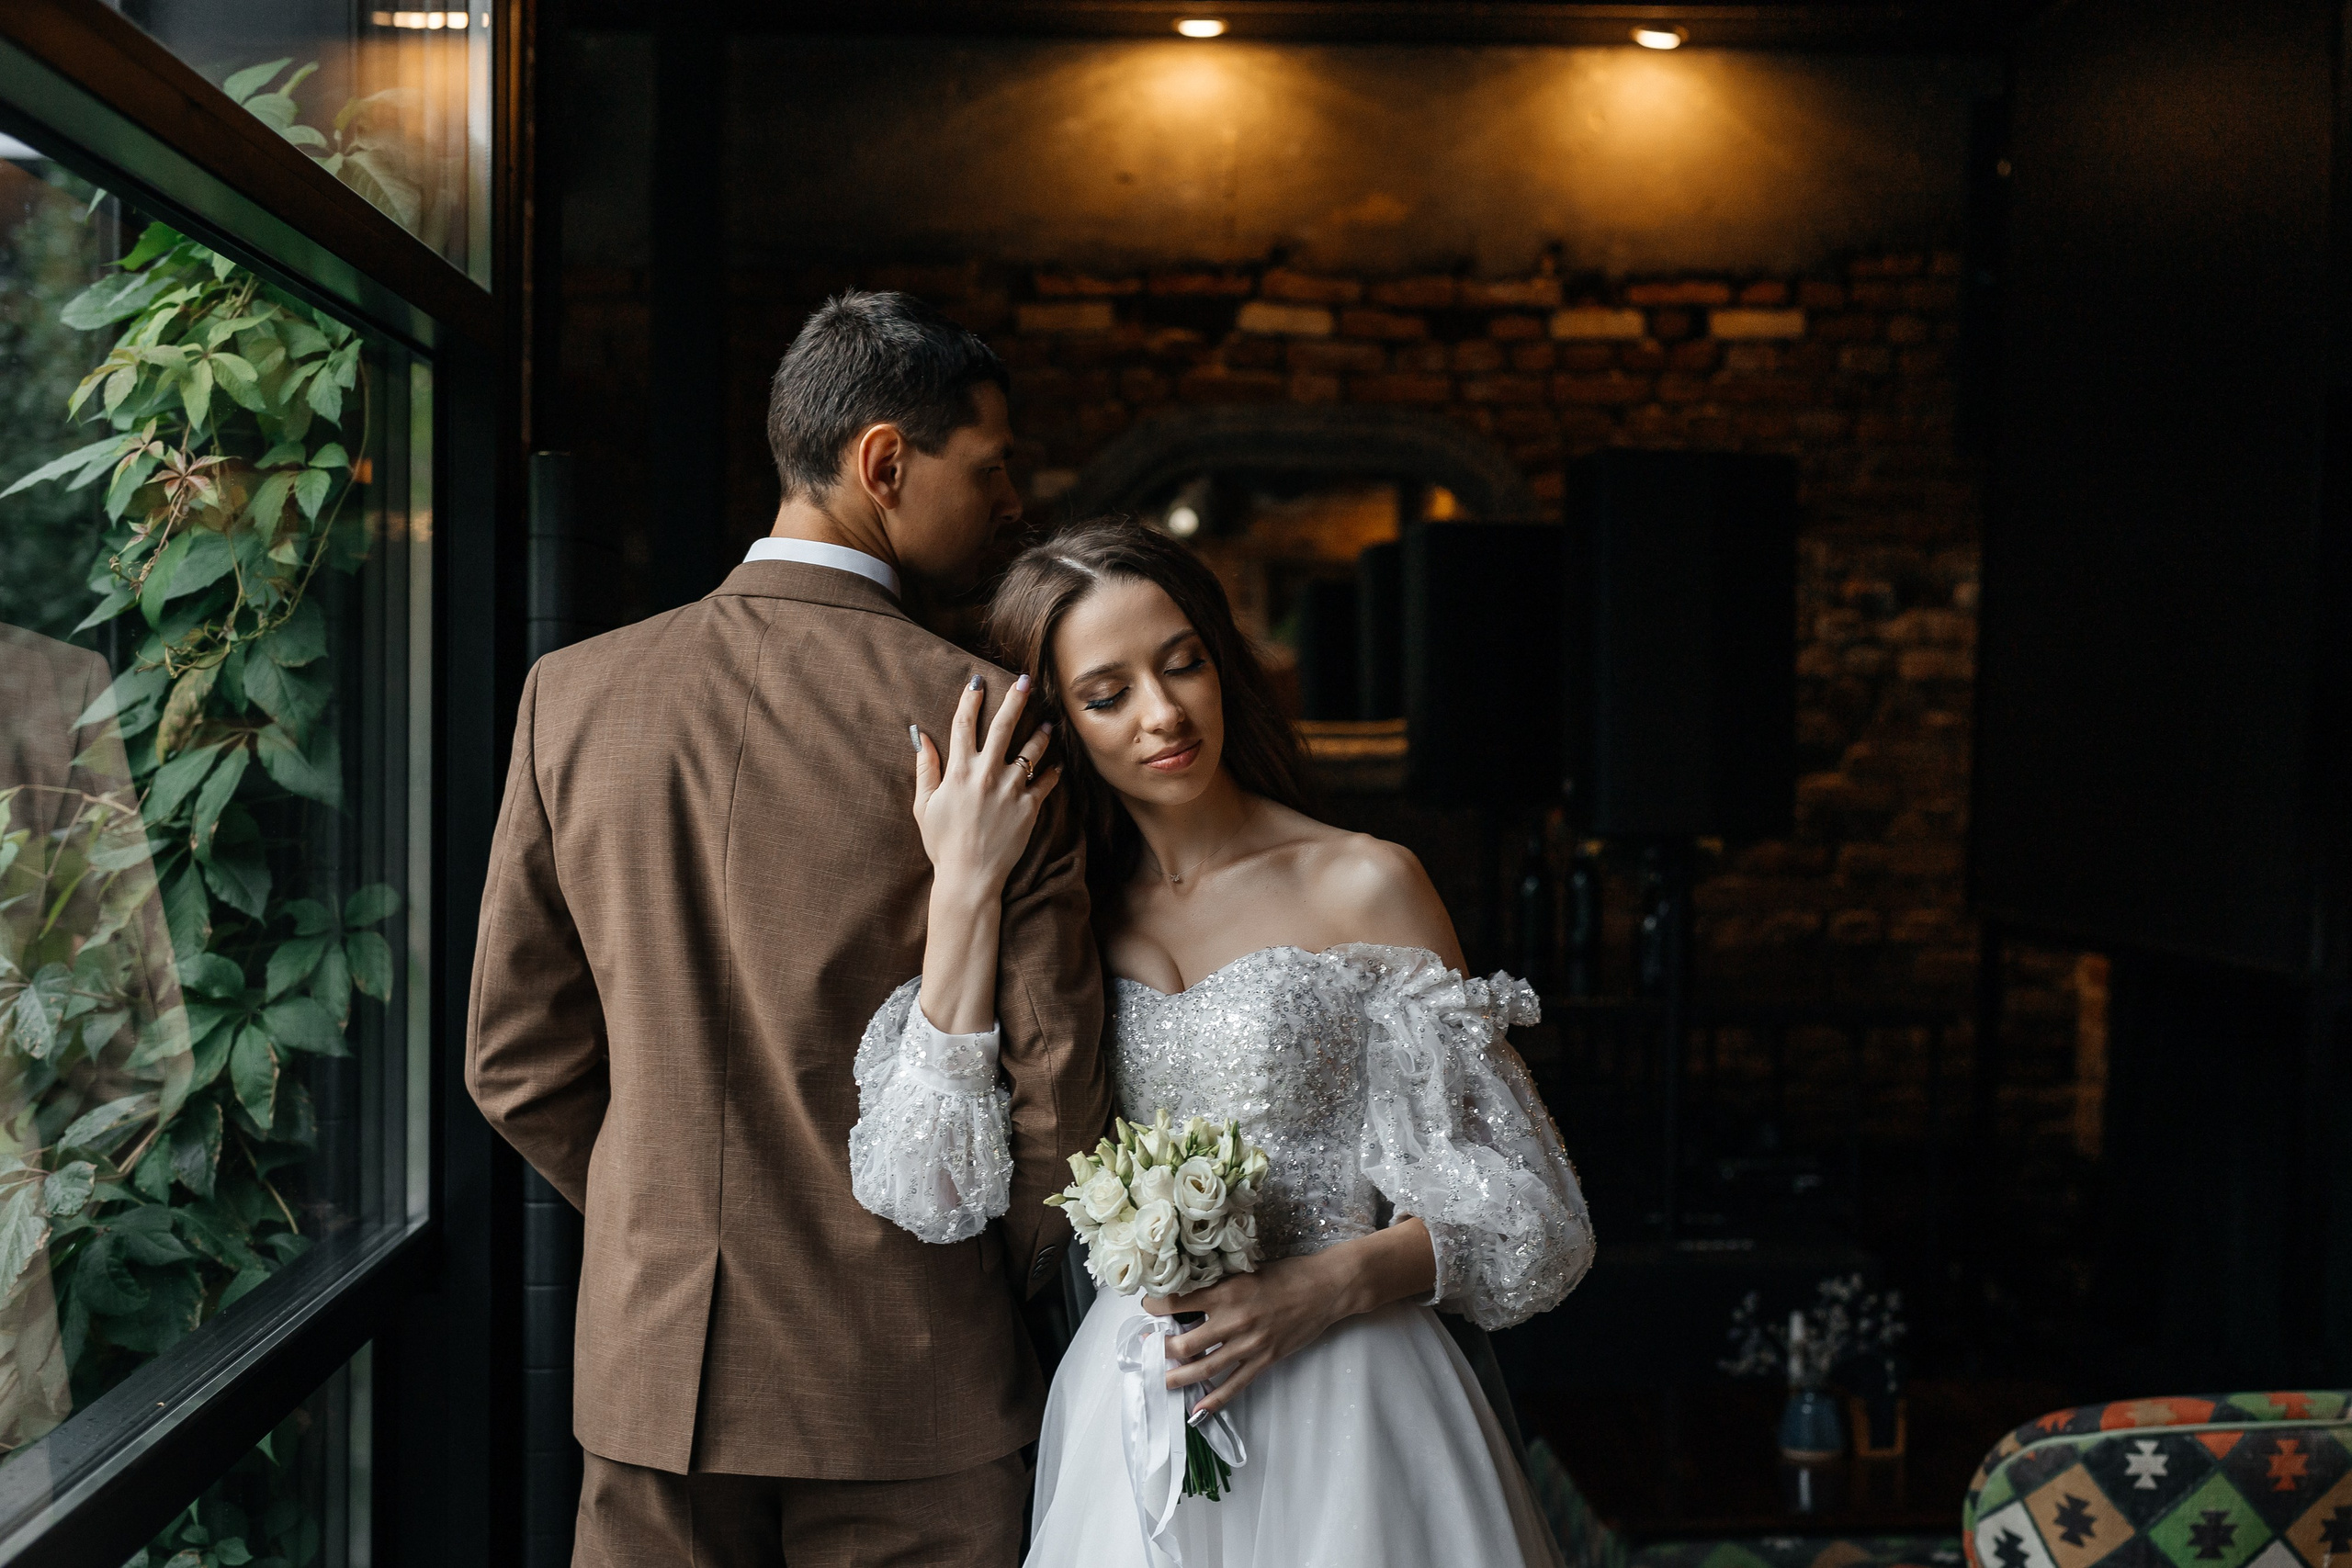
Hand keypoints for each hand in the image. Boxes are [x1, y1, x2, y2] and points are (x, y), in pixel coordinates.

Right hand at [911, 675, 1060, 899]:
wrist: (969, 877)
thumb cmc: (943, 843)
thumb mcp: (924, 806)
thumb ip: (926, 769)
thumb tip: (922, 737)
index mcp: (959, 771)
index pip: (964, 725)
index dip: (970, 700)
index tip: (977, 682)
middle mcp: (986, 775)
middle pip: (1003, 728)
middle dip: (1015, 700)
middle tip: (1025, 681)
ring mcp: (1010, 790)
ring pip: (1030, 752)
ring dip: (1040, 735)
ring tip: (1049, 724)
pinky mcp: (1028, 808)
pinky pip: (1045, 784)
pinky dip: (1053, 773)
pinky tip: (1057, 766)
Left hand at [1144, 1251, 1352, 1420]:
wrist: (1325, 1289)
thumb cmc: (1287, 1274)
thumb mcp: (1246, 1271)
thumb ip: (1220, 1284)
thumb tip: (1190, 1293)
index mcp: (1226, 1292)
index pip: (1178, 1303)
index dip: (1155, 1306)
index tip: (1147, 1306)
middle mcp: (1234, 1321)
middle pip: (1184, 1344)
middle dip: (1161, 1349)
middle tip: (1148, 1348)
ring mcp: (1249, 1345)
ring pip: (1204, 1368)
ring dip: (1178, 1377)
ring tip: (1161, 1379)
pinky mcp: (1264, 1360)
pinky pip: (1234, 1385)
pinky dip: (1214, 1398)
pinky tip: (1198, 1407)